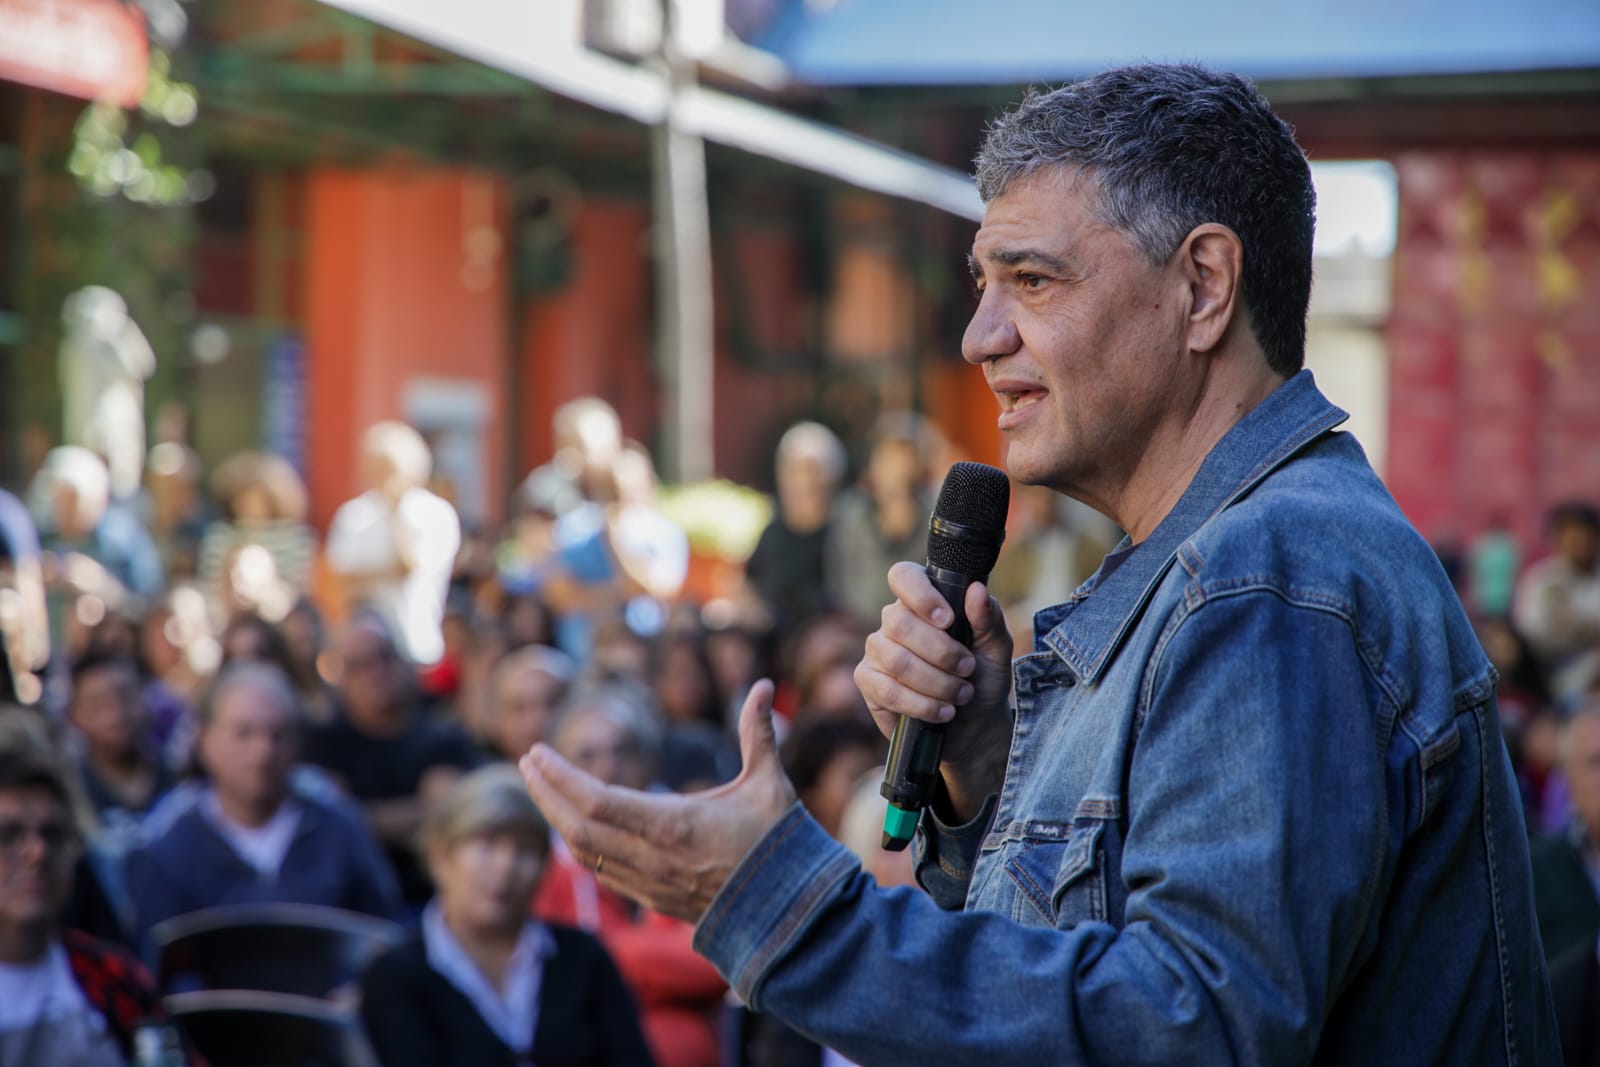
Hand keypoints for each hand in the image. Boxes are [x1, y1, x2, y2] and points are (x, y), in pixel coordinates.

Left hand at [519, 679, 795, 921]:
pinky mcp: (652, 898)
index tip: (538, 752)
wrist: (788, 912)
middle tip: (527, 763)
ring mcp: (649, 883)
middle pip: (577, 828)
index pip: (597, 802)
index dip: (561, 777)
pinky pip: (600, 871)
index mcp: (674, 825)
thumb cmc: (778, 843)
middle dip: (546, 794)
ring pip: (583, 853)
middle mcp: (652, 858)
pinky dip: (578, 844)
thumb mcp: (770, 784)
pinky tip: (571, 824)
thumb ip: (759, 733)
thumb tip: (765, 685)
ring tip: (542, 787)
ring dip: (556, 818)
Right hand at [855, 562, 1013, 822]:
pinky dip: (921, 704)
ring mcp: (877, 650)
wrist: (973, 724)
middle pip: (900, 624)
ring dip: (937, 682)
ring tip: (961, 695)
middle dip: (941, 652)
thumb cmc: (982, 678)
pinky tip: (942, 712)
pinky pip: (887, 690)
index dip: (921, 595)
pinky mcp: (868, 681)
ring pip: (896, 660)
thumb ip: (988, 619)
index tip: (948, 620)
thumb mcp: (996, 649)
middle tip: (968, 669)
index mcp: (923, 601)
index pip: (903, 576)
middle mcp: (893, 620)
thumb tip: (976, 589)